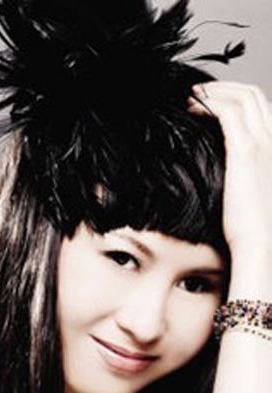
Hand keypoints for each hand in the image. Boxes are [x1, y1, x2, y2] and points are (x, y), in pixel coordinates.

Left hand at [187, 81, 271, 259]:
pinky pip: (228, 112)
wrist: (259, 242)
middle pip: (253, 94)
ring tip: (192, 97)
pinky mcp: (245, 152)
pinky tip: (193, 110)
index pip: (262, 108)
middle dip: (225, 87)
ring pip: (242, 97)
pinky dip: (210, 104)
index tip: (213, 101)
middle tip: (199, 92)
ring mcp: (262, 144)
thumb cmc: (251, 227)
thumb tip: (220, 167)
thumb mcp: (248, 192)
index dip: (237, 98)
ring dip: (215, 92)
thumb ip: (242, 173)